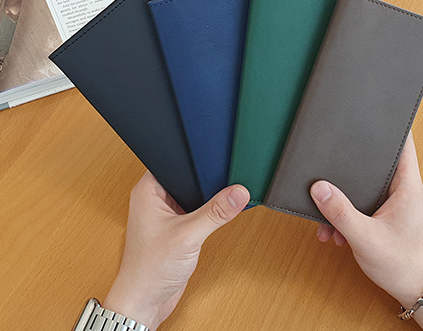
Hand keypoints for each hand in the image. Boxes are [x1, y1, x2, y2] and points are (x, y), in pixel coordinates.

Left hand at [104, 172, 249, 330]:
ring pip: (192, 194)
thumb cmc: (148, 270)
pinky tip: (215, 217)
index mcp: (147, 190)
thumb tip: (238, 193)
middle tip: (222, 179)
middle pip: (186, 177)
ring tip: (218, 200)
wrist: (146, 303)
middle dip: (204, 180)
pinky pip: (195, 211)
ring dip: (205, 199)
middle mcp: (154, 199)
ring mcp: (165, 214)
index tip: (214, 157)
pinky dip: (206, 213)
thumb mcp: (188, 235)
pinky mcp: (176, 227)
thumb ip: (216, 212)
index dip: (193, 158)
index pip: (173, 161)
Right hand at [310, 132, 422, 308]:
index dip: (388, 126)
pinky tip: (332, 228)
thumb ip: (340, 212)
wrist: (411, 289)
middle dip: (350, 162)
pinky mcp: (380, 212)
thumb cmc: (400, 263)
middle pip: (375, 160)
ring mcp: (389, 200)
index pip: (403, 144)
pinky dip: (343, 211)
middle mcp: (398, 188)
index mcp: (405, 185)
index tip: (367, 115)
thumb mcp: (365, 237)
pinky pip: (357, 201)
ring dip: (342, 195)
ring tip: (326, 209)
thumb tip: (318, 188)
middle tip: (331, 155)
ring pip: (362, 183)